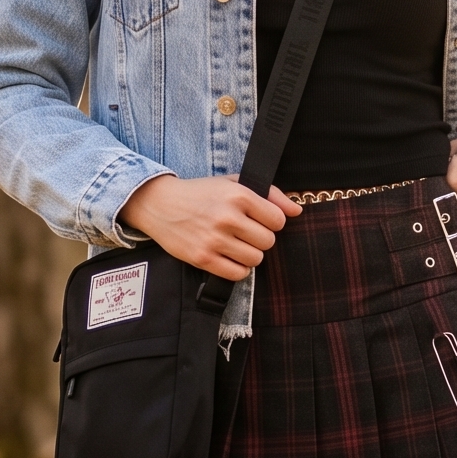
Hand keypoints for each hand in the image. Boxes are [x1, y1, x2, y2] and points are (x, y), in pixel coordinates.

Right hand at [120, 174, 302, 278]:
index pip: (278, 220)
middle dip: (260, 239)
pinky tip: (228, 257)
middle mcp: (227, 217)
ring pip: (255, 259)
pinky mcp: (203, 258)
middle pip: (268, 241)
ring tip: (235, 244)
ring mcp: (214, 239)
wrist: (160, 204)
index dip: (271, 222)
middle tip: (245, 233)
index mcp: (238, 195)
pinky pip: (238, 274)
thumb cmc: (200, 194)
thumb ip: (269, 194)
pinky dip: (238, 268)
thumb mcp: (233, 183)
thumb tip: (297, 211)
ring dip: (249, 254)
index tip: (259, 220)